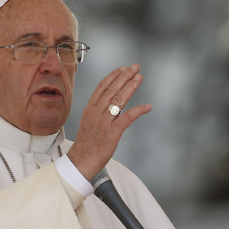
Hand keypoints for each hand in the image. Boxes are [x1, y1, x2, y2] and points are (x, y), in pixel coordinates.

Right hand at [67, 64, 151, 180]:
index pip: (102, 87)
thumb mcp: (89, 122)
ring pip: (119, 100)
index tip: (122, 68)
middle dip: (125, 76)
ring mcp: (104, 122)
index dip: (113, 76)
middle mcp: (96, 112)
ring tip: (140, 77)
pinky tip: (147, 106)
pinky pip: (127, 118)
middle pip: (112, 89)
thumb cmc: (86, 143)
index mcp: (90, 108)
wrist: (81, 160)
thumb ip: (99, 111)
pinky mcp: (112, 133)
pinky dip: (138, 111)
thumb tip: (110, 103)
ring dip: (131, 87)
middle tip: (135, 67)